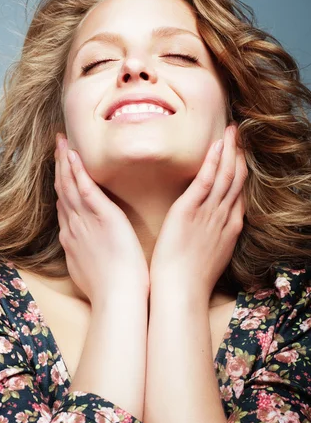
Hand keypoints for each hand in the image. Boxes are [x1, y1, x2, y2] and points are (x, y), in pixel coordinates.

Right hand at [54, 133, 149, 305]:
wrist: (118, 297)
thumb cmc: (111, 290)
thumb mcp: (90, 272)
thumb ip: (85, 256)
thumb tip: (84, 251)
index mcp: (72, 239)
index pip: (64, 207)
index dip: (61, 187)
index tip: (61, 173)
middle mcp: (73, 227)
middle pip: (61, 191)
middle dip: (58, 168)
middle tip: (56, 148)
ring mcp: (85, 220)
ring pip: (69, 185)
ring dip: (64, 161)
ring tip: (60, 141)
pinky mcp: (102, 216)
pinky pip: (85, 188)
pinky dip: (77, 170)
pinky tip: (73, 154)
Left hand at [149, 124, 247, 298]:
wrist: (180, 292)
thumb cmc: (189, 280)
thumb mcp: (210, 256)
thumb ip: (213, 237)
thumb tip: (210, 228)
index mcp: (229, 228)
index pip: (239, 193)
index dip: (241, 171)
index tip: (241, 154)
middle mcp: (224, 217)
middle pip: (237, 179)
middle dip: (240, 155)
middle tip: (241, 134)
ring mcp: (209, 213)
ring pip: (225, 176)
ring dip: (230, 151)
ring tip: (233, 130)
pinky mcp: (189, 211)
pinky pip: (206, 181)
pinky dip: (213, 161)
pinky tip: (216, 145)